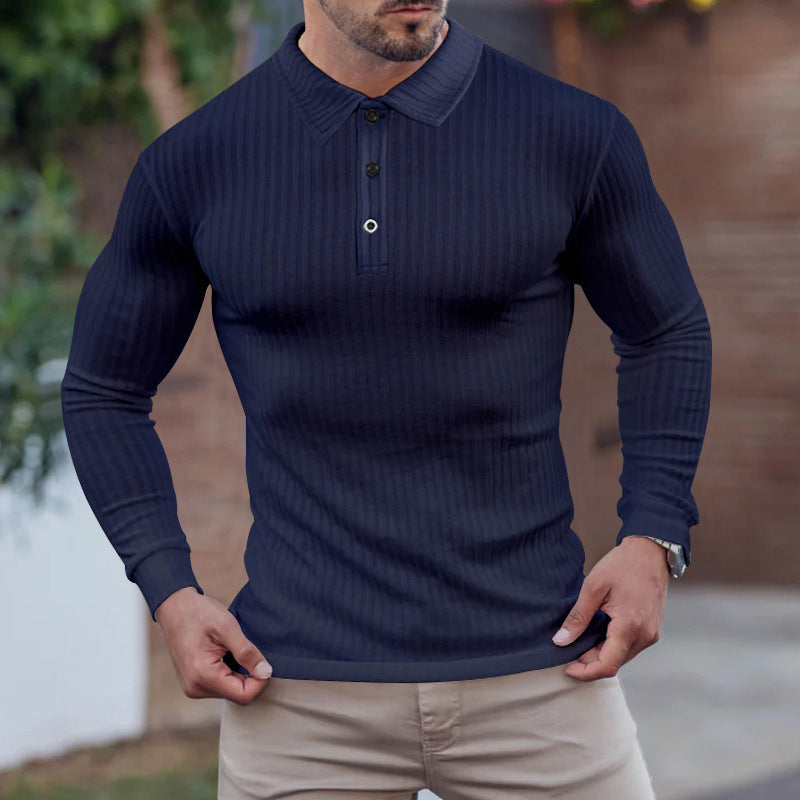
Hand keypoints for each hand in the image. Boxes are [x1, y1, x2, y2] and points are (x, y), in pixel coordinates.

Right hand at [155, 587, 272, 704]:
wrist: (174, 608)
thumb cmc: (198, 613)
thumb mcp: (227, 627)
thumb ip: (247, 652)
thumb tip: (266, 672)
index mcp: (203, 675)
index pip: (243, 695)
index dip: (260, 681)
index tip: (264, 661)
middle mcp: (195, 688)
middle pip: (237, 695)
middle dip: (249, 677)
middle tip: (250, 651)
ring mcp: (192, 687)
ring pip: (229, 691)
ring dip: (239, 674)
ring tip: (234, 650)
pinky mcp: (193, 683)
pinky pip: (219, 685)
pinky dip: (228, 673)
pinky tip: (226, 655)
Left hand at [551, 536, 669, 680]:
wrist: (650, 552)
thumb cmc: (623, 565)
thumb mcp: (593, 587)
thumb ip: (578, 617)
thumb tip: (561, 641)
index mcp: (630, 626)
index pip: (607, 665)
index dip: (586, 672)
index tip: (568, 668)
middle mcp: (645, 635)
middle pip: (614, 663)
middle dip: (590, 662)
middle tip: (570, 649)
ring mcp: (651, 633)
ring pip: (622, 656)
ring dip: (601, 653)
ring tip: (582, 638)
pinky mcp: (652, 629)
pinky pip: (630, 646)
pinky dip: (612, 645)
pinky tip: (599, 632)